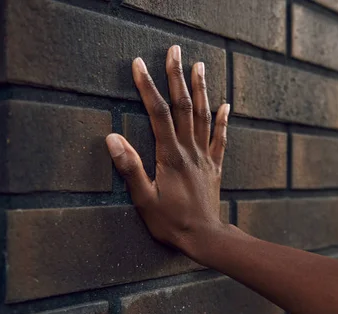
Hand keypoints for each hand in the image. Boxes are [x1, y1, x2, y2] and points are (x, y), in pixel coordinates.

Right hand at [105, 45, 229, 256]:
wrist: (205, 238)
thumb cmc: (171, 222)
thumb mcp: (144, 200)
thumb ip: (130, 168)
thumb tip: (112, 137)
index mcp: (170, 156)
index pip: (158, 113)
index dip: (148, 87)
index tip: (139, 64)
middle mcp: (190, 150)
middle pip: (183, 106)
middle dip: (176, 76)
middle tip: (174, 50)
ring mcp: (205, 157)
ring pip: (203, 116)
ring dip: (201, 89)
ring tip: (199, 65)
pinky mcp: (214, 166)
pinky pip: (220, 138)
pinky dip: (222, 120)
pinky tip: (225, 104)